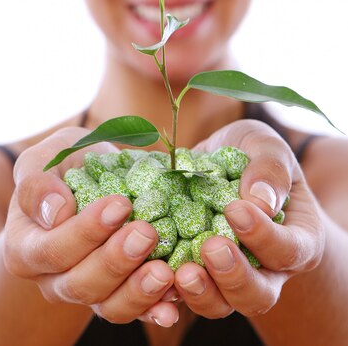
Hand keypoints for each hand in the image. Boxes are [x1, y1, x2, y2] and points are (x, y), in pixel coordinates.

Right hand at [3, 128, 177, 326]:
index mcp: (25, 247)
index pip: (53, 249)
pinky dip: (155, 307)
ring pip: (108, 305)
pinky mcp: (116, 295)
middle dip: (116, 261)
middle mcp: (52, 278)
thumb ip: (37, 183)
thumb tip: (55, 212)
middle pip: (80, 284)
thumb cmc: (63, 165)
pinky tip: (174, 300)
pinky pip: (134, 309)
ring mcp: (86, 291)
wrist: (90, 175)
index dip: (87, 232)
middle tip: (146, 233)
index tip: (120, 204)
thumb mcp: (43, 160)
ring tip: (164, 272)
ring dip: (138, 291)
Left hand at [174, 118, 324, 317]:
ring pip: (220, 304)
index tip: (235, 210)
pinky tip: (154, 273)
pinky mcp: (195, 275)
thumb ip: (269, 168)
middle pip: (258, 294)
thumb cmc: (251, 152)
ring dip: (201, 292)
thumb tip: (261, 200)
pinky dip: (168, 290)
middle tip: (211, 247)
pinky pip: (182, 295)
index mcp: (296, 238)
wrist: (220, 162)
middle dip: (234, 276)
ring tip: (181, 272)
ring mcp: (228, 278)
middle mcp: (267, 269)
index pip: (288, 250)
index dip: (264, 237)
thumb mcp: (265, 145)